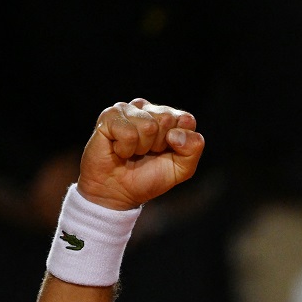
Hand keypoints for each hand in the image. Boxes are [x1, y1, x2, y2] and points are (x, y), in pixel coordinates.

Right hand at [76, 98, 203, 209]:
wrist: (118, 192)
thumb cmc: (149, 178)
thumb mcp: (182, 169)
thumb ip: (193, 149)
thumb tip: (176, 134)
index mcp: (169, 118)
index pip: (186, 120)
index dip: (179, 143)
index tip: (165, 152)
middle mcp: (148, 109)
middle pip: (167, 119)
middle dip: (159, 145)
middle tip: (146, 153)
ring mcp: (128, 110)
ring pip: (148, 126)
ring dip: (141, 148)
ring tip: (132, 152)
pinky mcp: (109, 116)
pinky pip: (128, 133)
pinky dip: (125, 149)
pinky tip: (119, 150)